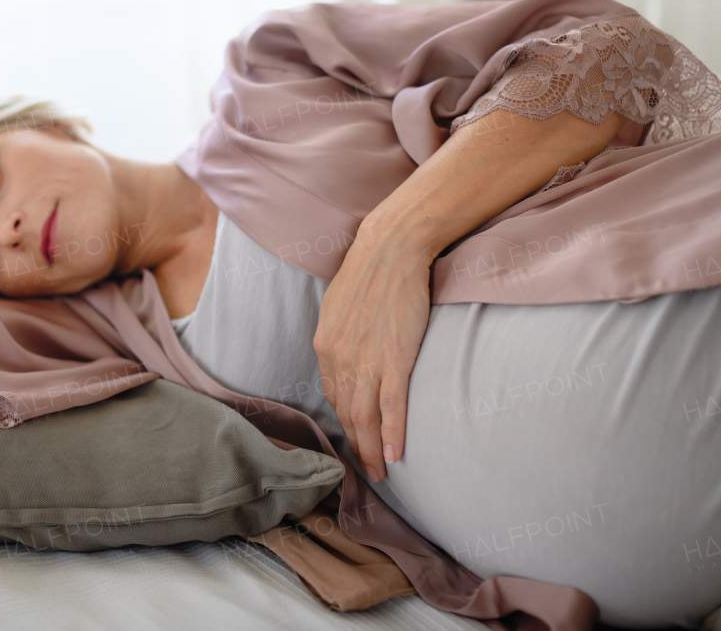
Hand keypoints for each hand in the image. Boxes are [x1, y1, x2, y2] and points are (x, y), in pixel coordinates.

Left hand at [313, 214, 434, 481]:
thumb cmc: (370, 272)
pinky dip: (392, 435)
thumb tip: (349, 351)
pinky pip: (392, 407)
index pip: (334, 394)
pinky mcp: (394, 359)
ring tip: (381, 472)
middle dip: (357, 445)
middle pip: (347, 414)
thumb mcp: (341, 306)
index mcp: (325, 346)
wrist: (391, 249)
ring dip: (373, 450)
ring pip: (367, 418)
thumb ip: (341, 334)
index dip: (346, 420)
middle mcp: (340, 359)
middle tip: (367, 470)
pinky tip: (395, 455)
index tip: (357, 435)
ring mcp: (366, 362)